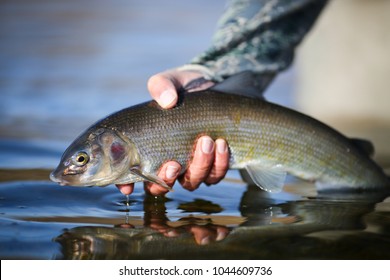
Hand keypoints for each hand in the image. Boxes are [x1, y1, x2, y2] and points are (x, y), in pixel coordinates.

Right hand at [116, 69, 228, 195]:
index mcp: (149, 146)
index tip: (128, 187)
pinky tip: (221, 144)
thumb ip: (162, 86)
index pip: (132, 173)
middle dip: (166, 179)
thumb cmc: (183, 88)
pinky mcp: (213, 165)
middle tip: (173, 163)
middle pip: (161, 186)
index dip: (127, 184)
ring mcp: (191, 166)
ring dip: (198, 166)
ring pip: (191, 182)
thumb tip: (168, 101)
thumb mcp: (170, 81)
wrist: (212, 88)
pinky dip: (219, 163)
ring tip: (206, 141)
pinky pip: (215, 176)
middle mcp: (168, 161)